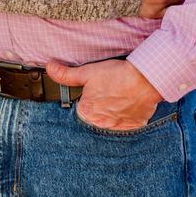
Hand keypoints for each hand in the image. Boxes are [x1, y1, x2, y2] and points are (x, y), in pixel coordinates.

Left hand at [46, 58, 162, 130]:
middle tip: (108, 95)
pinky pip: (125, 127)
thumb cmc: (116, 75)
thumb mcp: (87, 72)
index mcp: (85, 112)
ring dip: (111, 115)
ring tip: (118, 99)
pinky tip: (128, 106)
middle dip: (99, 109)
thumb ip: (66, 74)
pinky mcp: (132, 129)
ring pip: (109, 124)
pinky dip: (125, 119)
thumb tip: (50, 68)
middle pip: (94, 119)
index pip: (80, 110)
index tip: (94, 94)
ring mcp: (116, 128)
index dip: (86, 101)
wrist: (145, 80)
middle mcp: (99, 124)